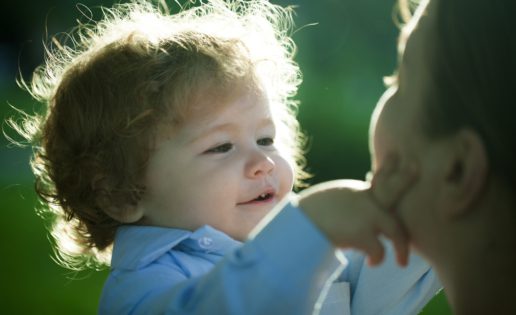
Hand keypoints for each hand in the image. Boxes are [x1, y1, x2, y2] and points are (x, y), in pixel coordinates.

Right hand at [297, 157, 415, 265]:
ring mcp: (365, 216)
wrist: (296, 225)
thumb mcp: (326, 201)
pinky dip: (377, 258)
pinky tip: (372, 264)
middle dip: (405, 179)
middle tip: (416, 168)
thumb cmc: (305, 216)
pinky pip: (379, 250)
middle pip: (393, 189)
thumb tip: (346, 209)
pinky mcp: (361, 234)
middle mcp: (362, 199)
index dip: (390, 170)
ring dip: (401, 248)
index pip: (378, 179)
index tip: (399, 158)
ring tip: (402, 261)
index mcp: (353, 192)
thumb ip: (343, 201)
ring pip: (395, 230)